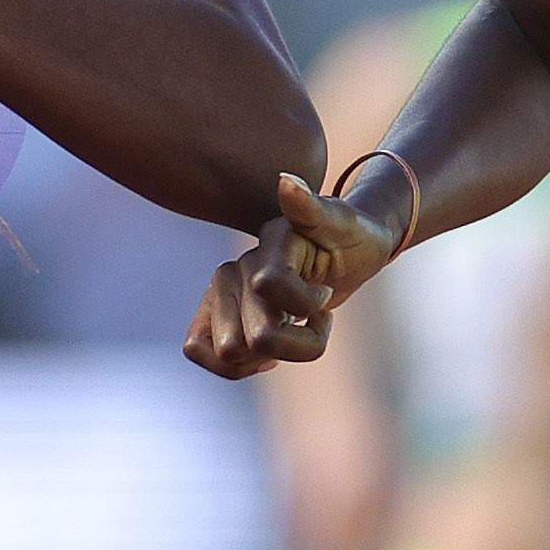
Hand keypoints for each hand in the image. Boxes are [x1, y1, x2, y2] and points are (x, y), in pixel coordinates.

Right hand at [186, 164, 407, 379]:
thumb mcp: (344, 223)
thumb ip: (313, 208)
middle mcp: (234, 267)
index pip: (267, 285)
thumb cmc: (350, 237)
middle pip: (254, 336)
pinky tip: (267, 356)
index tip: (326, 294)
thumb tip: (286, 183)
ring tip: (293, 333)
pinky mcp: (213, 313)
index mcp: (263, 246)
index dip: (306, 303)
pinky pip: (200, 351)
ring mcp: (220, 292)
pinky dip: (239, 366)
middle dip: (295, 343)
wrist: (341, 252)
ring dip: (272, 356)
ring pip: (230, 353)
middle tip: (316, 320)